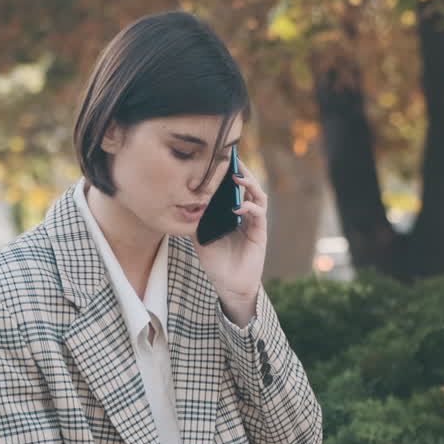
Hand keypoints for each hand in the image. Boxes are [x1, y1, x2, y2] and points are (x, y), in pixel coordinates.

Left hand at [193, 169, 268, 326]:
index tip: (220, 160)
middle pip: (248, 186)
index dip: (229, 174)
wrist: (228, 284)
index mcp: (232, 213)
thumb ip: (196, 221)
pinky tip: (239, 206)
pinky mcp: (260, 233)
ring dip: (250, 184)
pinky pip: (259, 214)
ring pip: (258, 196)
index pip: (233, 188)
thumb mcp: (199, 238)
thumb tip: (183, 203)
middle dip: (242, 171)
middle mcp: (245, 214)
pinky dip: (250, 207)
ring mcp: (254, 222)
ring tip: (237, 177)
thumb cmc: (215, 262)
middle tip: (232, 159)